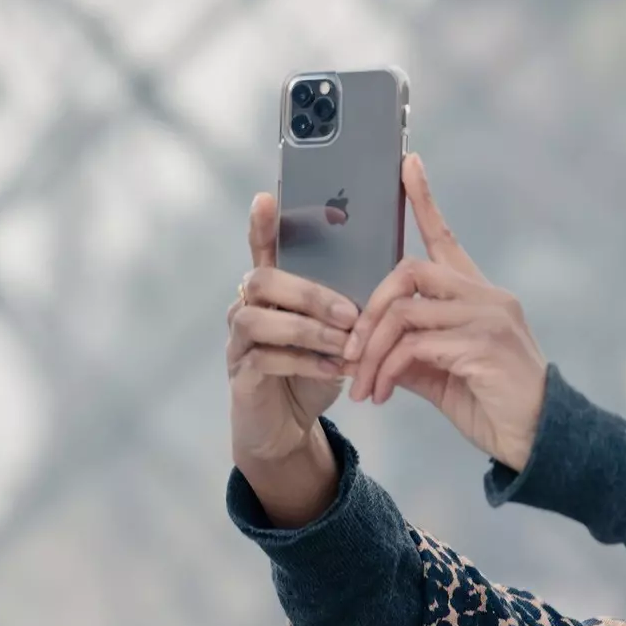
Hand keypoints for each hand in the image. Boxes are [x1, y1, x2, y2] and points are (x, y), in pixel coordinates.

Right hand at [226, 192, 360, 466]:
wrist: (288, 427)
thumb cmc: (313, 371)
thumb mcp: (335, 335)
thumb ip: (347, 306)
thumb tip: (388, 279)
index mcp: (271, 291)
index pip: (261, 247)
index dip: (262, 225)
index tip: (267, 199)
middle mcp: (246, 307)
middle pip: (263, 279)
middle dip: (310, 293)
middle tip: (350, 313)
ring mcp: (237, 341)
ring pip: (258, 319)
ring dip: (308, 330)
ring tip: (345, 345)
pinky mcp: (240, 374)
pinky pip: (263, 359)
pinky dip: (303, 363)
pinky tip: (333, 370)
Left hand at [347, 153, 547, 471]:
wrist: (538, 441)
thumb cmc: (492, 406)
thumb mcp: (440, 375)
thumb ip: (408, 351)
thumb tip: (365, 345)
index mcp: (479, 297)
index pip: (446, 238)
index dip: (425, 200)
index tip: (407, 164)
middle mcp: (486, 297)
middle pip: (410, 271)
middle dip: (370, 309)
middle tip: (349, 351)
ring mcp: (487, 319)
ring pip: (405, 312)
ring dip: (372, 350)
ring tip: (362, 385)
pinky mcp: (482, 346)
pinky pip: (414, 346)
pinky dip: (386, 370)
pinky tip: (380, 394)